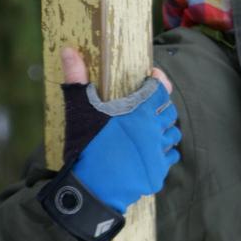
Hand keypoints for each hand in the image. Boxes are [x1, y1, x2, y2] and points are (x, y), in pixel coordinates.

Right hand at [59, 48, 180, 213]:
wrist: (88, 190)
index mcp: (139, 111)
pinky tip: (150, 151)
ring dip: (164, 129)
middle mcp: (154, 130)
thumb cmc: (84, 146)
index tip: (151, 78)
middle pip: (168, 111)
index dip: (158, 81)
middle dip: (160, 106)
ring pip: (172, 134)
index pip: (161, 89)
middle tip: (146, 106)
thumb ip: (77, 78)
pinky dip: (164, 152)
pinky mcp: (158, 173)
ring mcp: (158, 153)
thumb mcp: (79, 110)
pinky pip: (170, 157)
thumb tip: (68, 49)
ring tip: (150, 129)